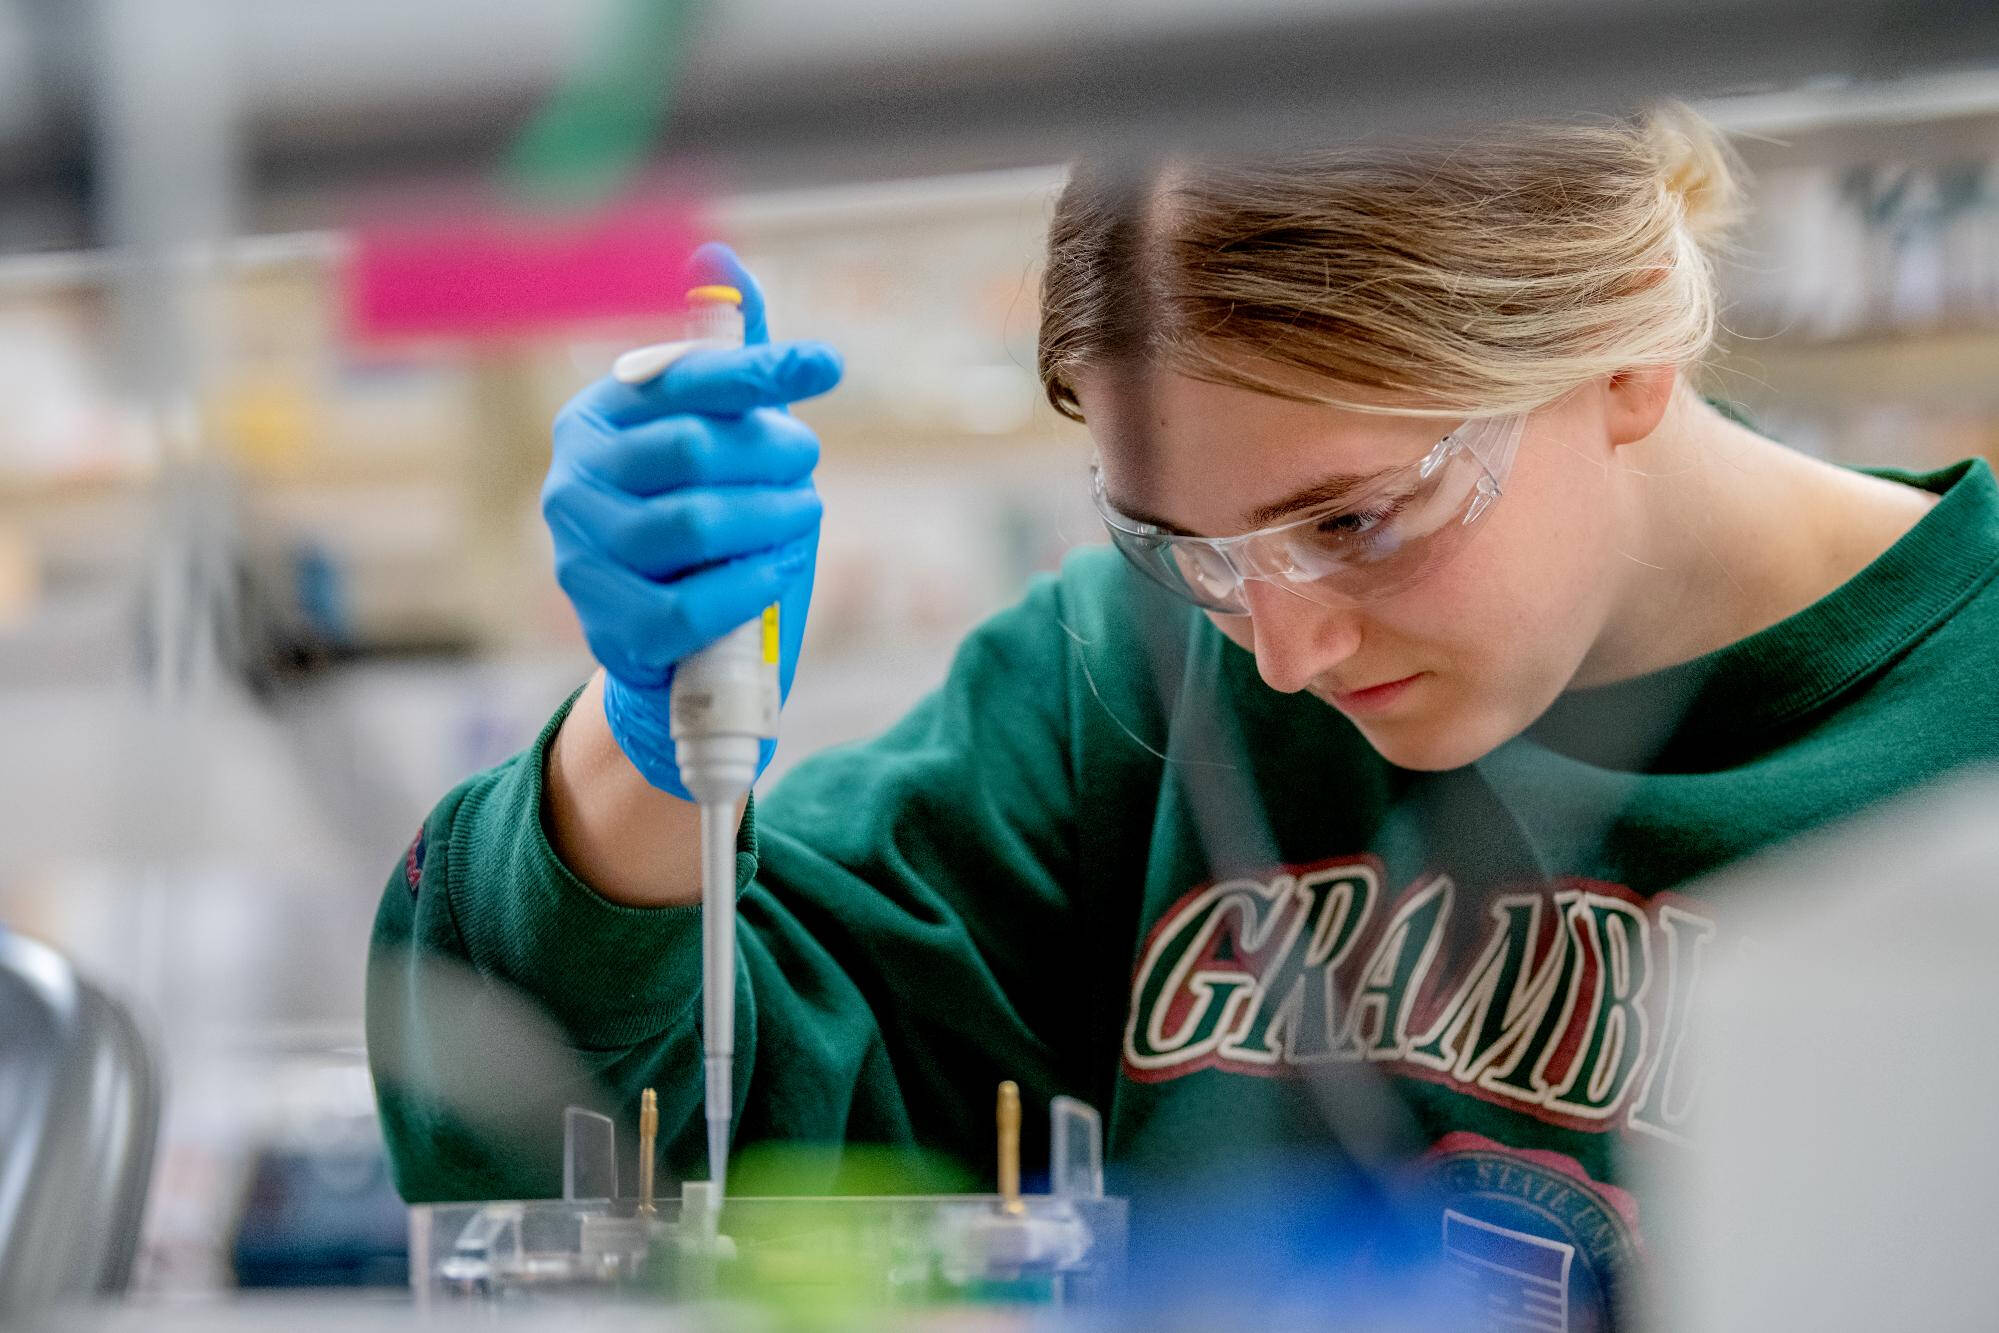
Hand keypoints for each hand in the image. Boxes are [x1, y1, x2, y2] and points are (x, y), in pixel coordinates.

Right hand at [541, 243, 841, 798]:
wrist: (674, 640)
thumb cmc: (707, 519)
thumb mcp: (722, 437)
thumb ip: (728, 359)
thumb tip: (719, 255)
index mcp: (600, 413)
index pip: (683, 378)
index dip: (758, 370)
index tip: (827, 365)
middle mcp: (574, 475)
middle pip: (692, 449)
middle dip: (771, 453)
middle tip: (807, 462)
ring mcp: (582, 552)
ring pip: (692, 524)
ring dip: (770, 518)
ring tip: (801, 513)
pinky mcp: (607, 623)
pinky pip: (688, 604)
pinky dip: (748, 584)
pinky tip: (776, 569)